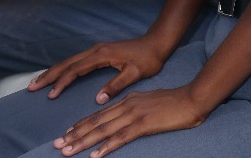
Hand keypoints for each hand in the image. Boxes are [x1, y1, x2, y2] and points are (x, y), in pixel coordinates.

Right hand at [29, 36, 171, 103]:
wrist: (157, 43)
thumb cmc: (149, 58)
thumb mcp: (135, 73)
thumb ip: (116, 85)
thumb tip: (98, 99)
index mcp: (102, 55)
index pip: (76, 70)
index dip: (62, 82)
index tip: (51, 94)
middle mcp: (96, 50)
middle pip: (66, 63)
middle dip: (48, 75)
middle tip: (32, 87)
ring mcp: (96, 50)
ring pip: (69, 61)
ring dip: (53, 71)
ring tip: (37, 83)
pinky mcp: (99, 52)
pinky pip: (76, 61)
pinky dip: (63, 68)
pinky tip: (56, 75)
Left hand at [53, 86, 208, 156]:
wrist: (194, 97)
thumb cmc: (176, 101)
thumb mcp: (151, 100)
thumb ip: (136, 107)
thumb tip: (125, 115)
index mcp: (129, 100)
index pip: (99, 114)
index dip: (81, 124)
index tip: (66, 133)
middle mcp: (128, 105)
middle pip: (96, 122)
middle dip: (74, 134)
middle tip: (57, 144)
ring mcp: (135, 115)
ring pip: (103, 130)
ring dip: (83, 141)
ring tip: (67, 151)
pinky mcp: (144, 125)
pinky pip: (121, 137)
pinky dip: (106, 147)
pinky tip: (95, 155)